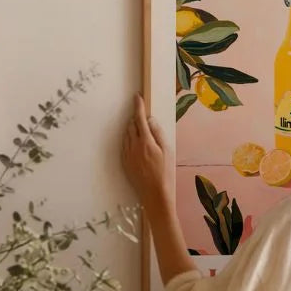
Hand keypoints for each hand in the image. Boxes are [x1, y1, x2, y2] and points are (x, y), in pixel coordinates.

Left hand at [121, 94, 171, 209]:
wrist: (154, 194)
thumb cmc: (165, 173)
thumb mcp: (167, 151)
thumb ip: (158, 134)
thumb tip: (150, 120)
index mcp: (145, 142)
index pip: (139, 119)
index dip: (138, 106)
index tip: (137, 97)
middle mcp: (133, 146)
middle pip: (131, 125)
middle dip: (136, 118)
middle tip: (143, 118)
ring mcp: (127, 154)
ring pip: (126, 135)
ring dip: (132, 129)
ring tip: (141, 131)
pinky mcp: (124, 162)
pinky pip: (124, 145)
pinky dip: (129, 140)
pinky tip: (136, 144)